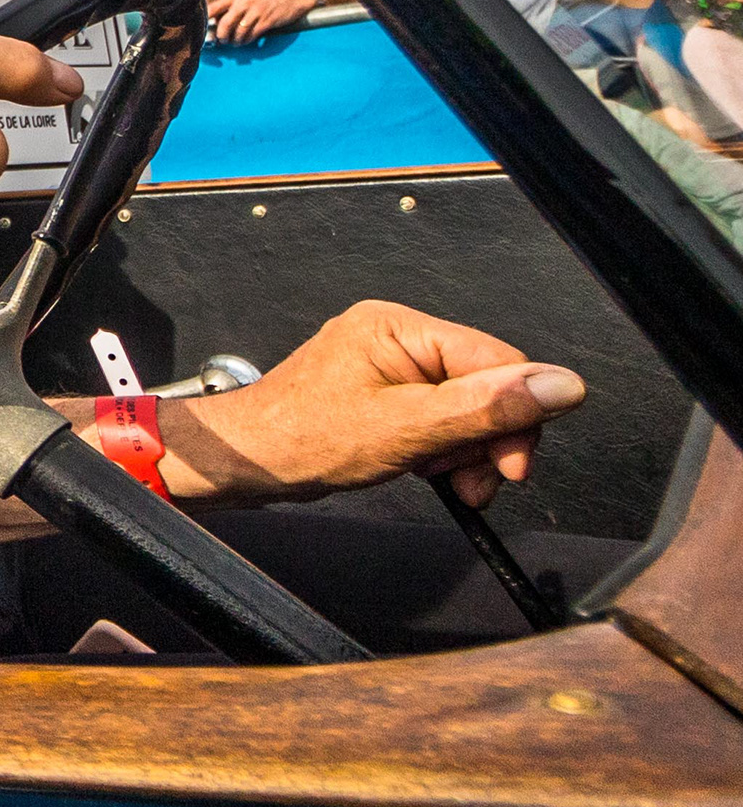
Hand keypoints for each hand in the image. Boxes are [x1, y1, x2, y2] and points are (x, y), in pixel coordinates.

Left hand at [160, 300, 582, 506]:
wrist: (245, 463)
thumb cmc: (301, 438)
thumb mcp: (406, 428)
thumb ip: (485, 408)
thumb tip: (561, 385)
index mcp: (400, 327)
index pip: (497, 360)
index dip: (517, 414)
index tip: (512, 465)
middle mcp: (398, 338)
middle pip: (487, 386)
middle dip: (486, 440)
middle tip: (469, 479)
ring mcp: (392, 368)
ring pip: (468, 410)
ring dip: (465, 453)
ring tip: (435, 475)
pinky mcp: (388, 397)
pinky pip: (441, 420)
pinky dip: (443, 452)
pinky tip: (424, 469)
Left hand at [207, 0, 319, 43]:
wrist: (288, 0)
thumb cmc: (262, 3)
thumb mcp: (244, 1)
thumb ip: (230, 11)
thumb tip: (213, 25)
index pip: (213, 8)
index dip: (205, 21)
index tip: (202, 30)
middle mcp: (243, 3)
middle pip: (224, 24)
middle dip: (221, 36)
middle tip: (222, 40)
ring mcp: (255, 11)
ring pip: (238, 32)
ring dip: (235, 41)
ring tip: (235, 42)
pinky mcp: (266, 21)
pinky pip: (251, 35)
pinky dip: (246, 41)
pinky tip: (245, 41)